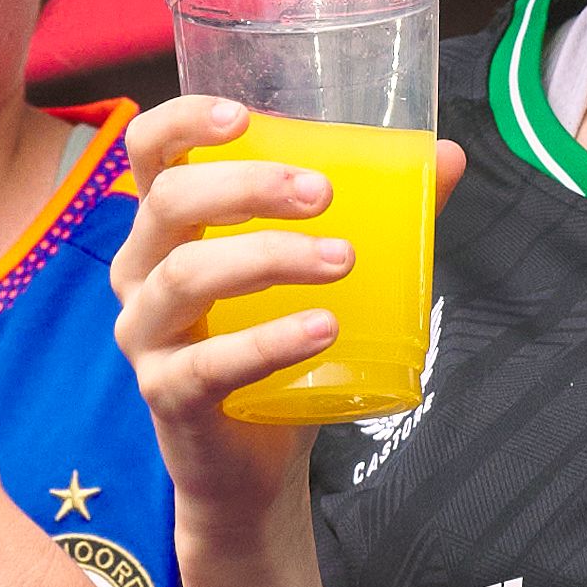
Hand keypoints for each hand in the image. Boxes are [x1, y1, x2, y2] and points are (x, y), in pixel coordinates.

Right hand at [107, 97, 461, 527]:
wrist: (256, 469)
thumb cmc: (278, 354)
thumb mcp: (318, 278)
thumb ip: (376, 217)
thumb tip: (447, 159)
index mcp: (166, 229)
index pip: (148, 152)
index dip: (184, 122)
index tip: (244, 116)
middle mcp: (140, 273)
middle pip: (170, 203)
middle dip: (249, 187)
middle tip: (324, 194)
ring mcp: (146, 336)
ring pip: (186, 276)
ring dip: (270, 257)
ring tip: (342, 259)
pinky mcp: (168, 394)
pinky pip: (210, 363)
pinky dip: (270, 341)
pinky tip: (322, 328)